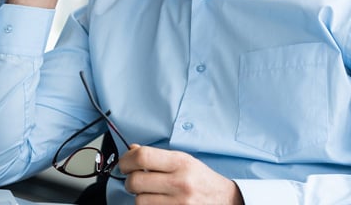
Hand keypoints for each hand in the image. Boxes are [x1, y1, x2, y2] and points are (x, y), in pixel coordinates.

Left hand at [119, 144, 243, 204]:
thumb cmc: (203, 180)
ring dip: (139, 197)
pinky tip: (156, 202)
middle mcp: (180, 182)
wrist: (226, 200)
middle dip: (130, 181)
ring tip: (149, 193)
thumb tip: (132, 151)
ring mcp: (179, 203)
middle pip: (135, 181)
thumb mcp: (184, 161)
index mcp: (181, 163)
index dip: (126, 160)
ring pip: (139, 201)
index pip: (142, 157)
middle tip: (134, 180)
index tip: (124, 163)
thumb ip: (157, 156)